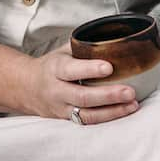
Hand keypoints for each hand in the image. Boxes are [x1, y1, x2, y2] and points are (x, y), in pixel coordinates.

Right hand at [21, 43, 138, 123]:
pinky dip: (107, 118)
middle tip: (129, 91)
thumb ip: (83, 47)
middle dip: (108, 95)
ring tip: (132, 104)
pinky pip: (88, 122)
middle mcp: (56, 91)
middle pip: (82, 96)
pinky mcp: (67, 120)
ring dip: (112, 111)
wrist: (27, 88)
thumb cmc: (51, 66)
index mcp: (55, 68)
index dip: (90, 69)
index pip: (71, 69)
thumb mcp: (62, 51)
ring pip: (87, 114)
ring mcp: (61, 108)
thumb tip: (114, 38)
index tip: (109, 67)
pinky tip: (124, 112)